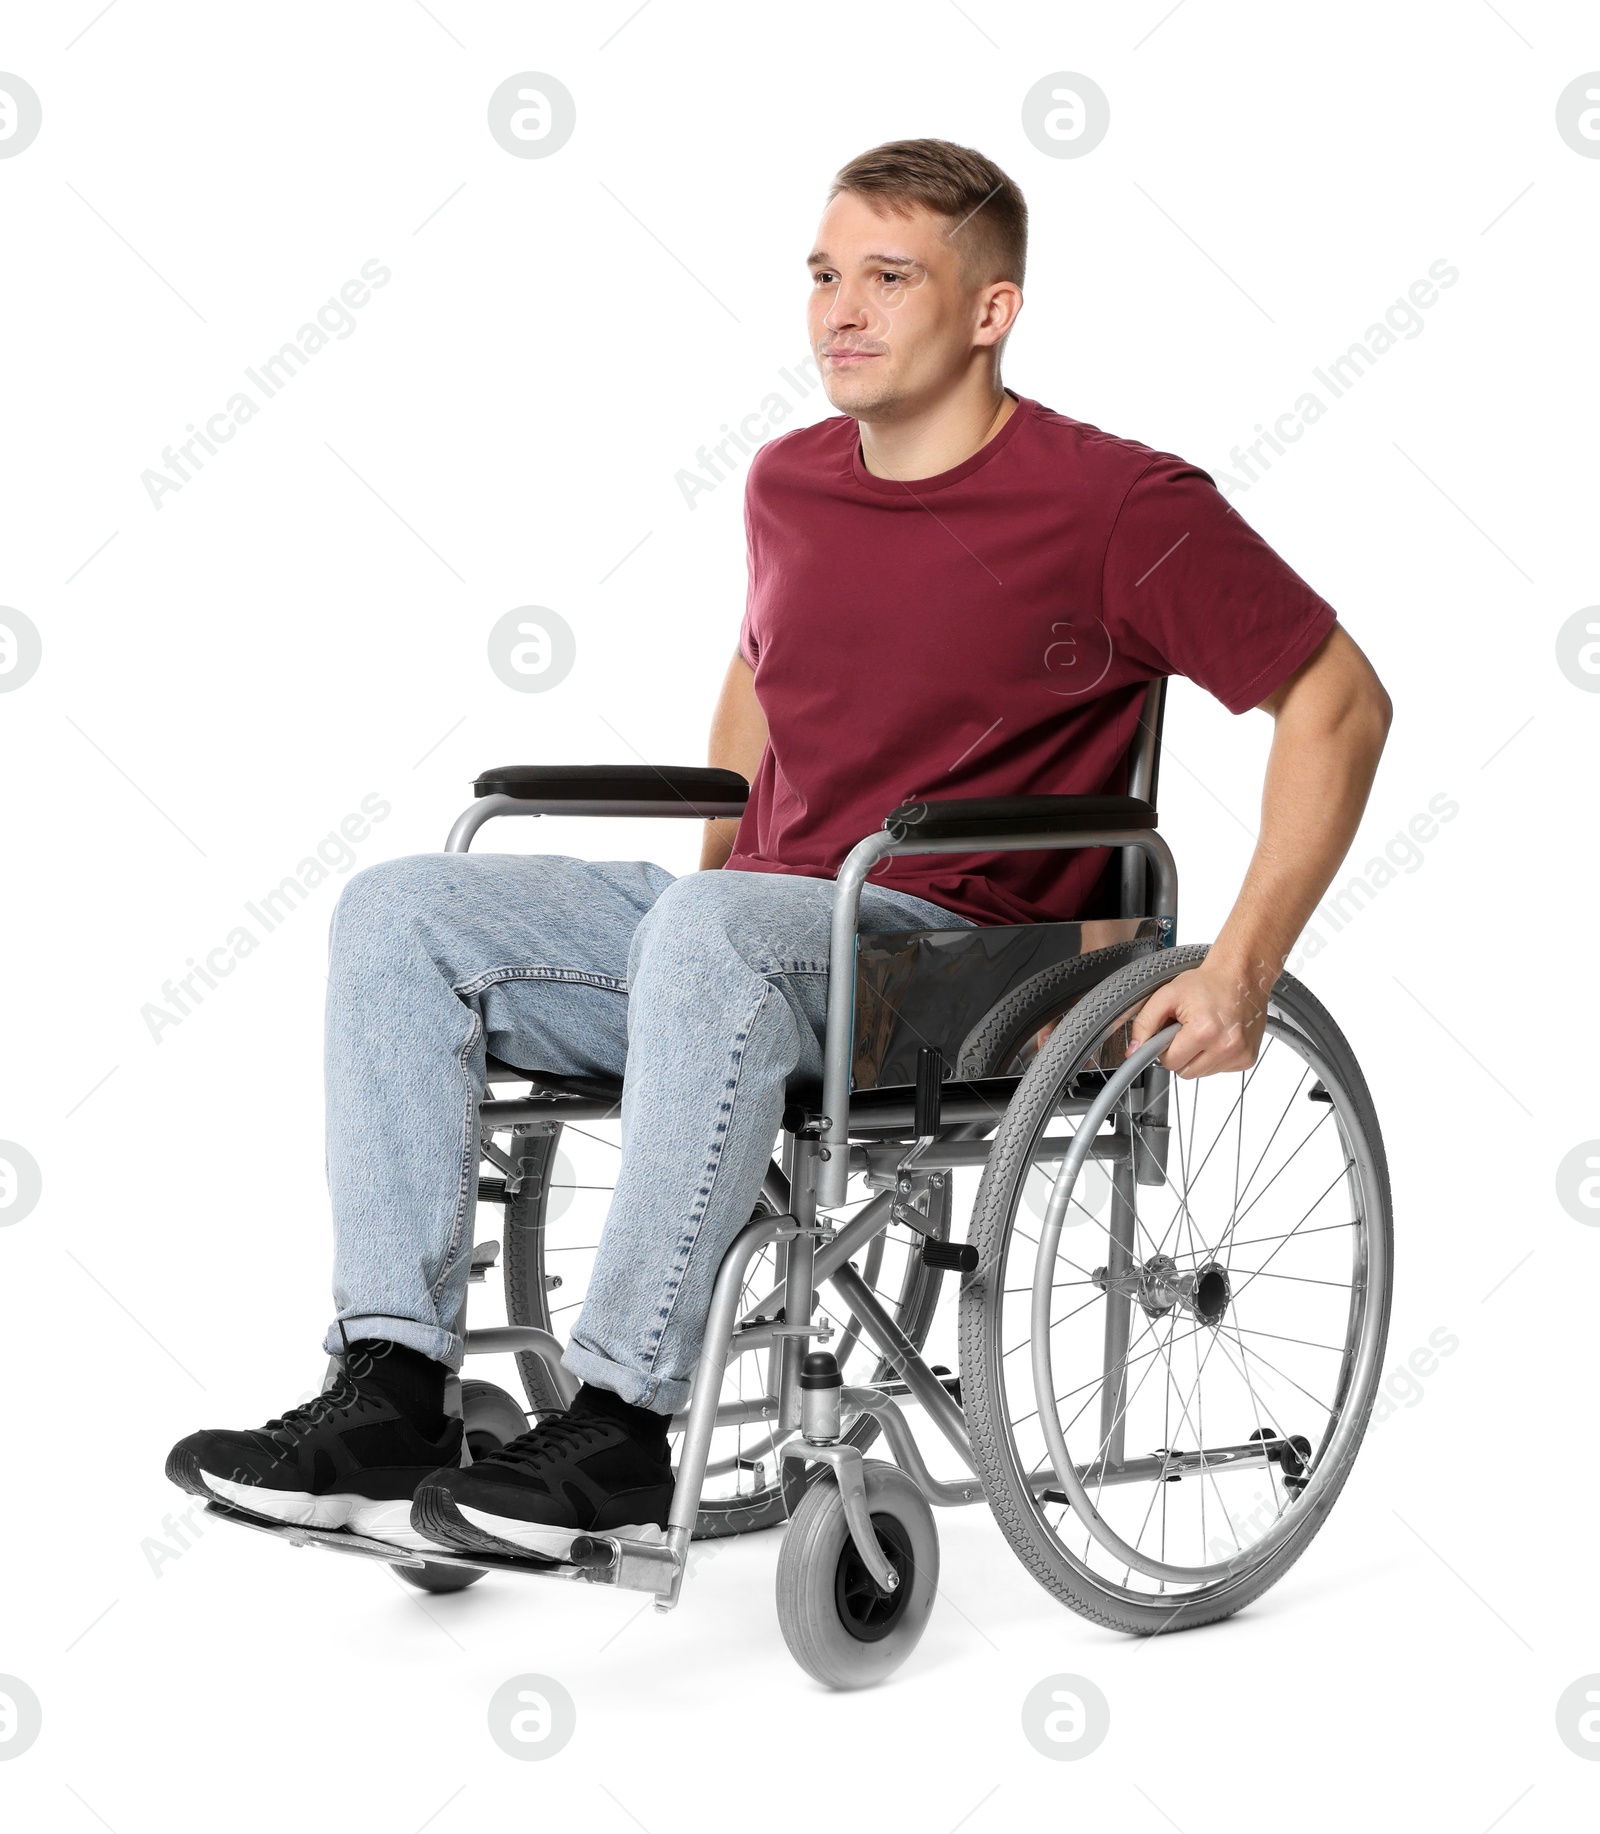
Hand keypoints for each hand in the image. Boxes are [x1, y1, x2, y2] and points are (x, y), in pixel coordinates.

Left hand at [1127, 958, 1276, 1078]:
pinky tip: (1217, 1036)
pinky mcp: (1248, 1058)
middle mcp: (1226, 1046)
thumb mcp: (1166, 996)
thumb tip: (1133, 1051)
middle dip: (1181, 1054)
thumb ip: (1145, 1023)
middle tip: (1186, 1030)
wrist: (1240, 975)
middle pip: (1186, 1072)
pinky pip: (1219, 1069)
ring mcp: (1240, 1054)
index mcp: (1204, 1031)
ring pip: (1202, 1073)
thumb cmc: (1207, 983)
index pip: (1170, 1063)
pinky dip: (1214, 1057)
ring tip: (1203, 1030)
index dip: (1165, 1048)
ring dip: (1197, 1056)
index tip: (1170, 1033)